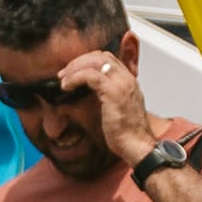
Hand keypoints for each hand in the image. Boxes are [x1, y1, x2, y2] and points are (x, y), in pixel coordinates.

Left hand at [60, 46, 159, 168]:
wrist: (137, 145)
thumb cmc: (127, 134)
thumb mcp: (115, 109)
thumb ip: (105, 96)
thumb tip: (86, 93)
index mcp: (128, 81)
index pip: (107, 58)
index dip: (87, 61)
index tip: (73, 71)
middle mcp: (127, 78)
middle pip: (100, 56)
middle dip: (78, 62)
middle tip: (64, 73)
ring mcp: (121, 83)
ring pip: (94, 62)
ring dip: (74, 68)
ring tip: (63, 79)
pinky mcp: (113, 92)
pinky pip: (90, 75)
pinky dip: (75, 77)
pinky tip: (66, 86)